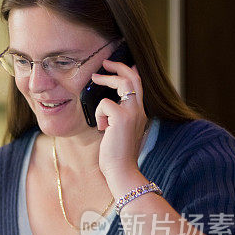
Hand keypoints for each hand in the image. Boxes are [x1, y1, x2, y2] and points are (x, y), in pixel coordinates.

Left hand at [91, 60, 149, 179]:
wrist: (122, 171)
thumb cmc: (116, 156)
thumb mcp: (119, 133)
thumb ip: (117, 119)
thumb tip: (108, 106)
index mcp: (139, 114)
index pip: (139, 86)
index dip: (131, 72)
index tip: (123, 65)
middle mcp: (139, 110)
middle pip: (133, 78)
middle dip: (119, 66)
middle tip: (104, 63)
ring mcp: (132, 112)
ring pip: (121, 84)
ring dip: (105, 81)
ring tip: (94, 81)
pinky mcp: (121, 118)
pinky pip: (104, 104)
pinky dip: (98, 114)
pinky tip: (102, 129)